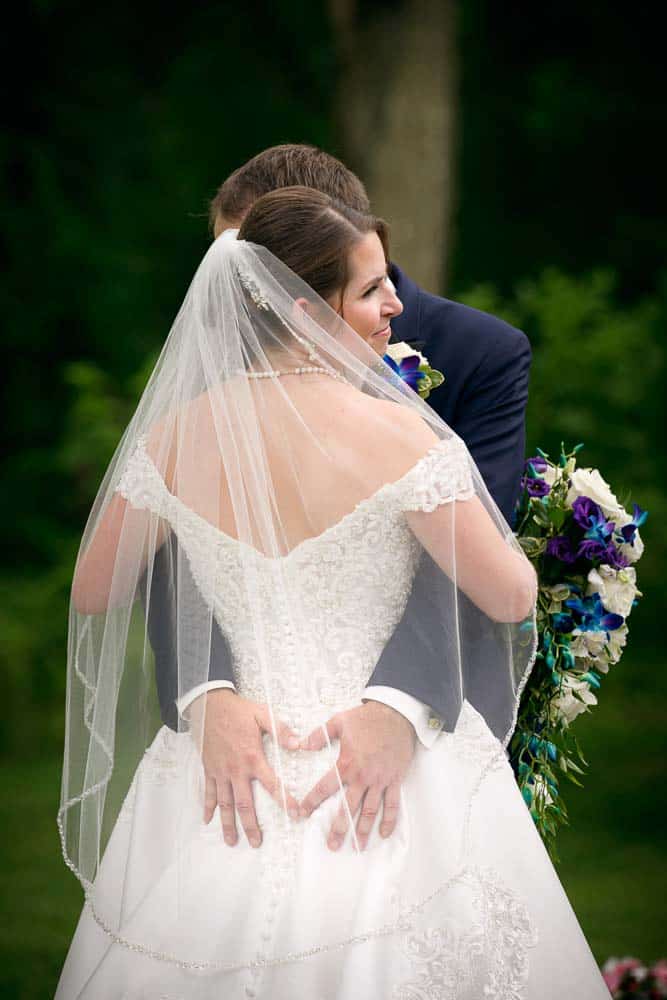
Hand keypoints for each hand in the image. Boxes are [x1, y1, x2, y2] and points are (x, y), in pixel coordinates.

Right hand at [188, 689, 300, 847]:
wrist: (209, 704)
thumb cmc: (238, 710)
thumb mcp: (262, 714)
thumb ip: (281, 730)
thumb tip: (299, 744)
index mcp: (252, 757)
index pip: (272, 784)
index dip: (285, 800)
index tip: (295, 815)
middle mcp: (236, 769)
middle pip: (244, 803)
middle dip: (251, 825)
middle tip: (257, 843)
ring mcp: (220, 771)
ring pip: (225, 803)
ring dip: (228, 824)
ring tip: (232, 842)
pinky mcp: (209, 769)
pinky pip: (208, 791)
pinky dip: (207, 807)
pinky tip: (207, 820)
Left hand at [298, 701, 415, 851]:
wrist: (395, 714)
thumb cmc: (366, 718)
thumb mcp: (338, 721)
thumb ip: (319, 735)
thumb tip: (300, 744)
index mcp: (347, 764)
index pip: (325, 787)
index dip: (312, 801)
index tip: (303, 813)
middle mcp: (363, 776)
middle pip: (348, 807)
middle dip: (339, 828)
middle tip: (332, 845)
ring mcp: (380, 780)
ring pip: (370, 811)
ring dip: (364, 830)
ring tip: (357, 846)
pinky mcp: (394, 780)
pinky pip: (392, 804)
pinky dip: (389, 820)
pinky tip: (384, 833)